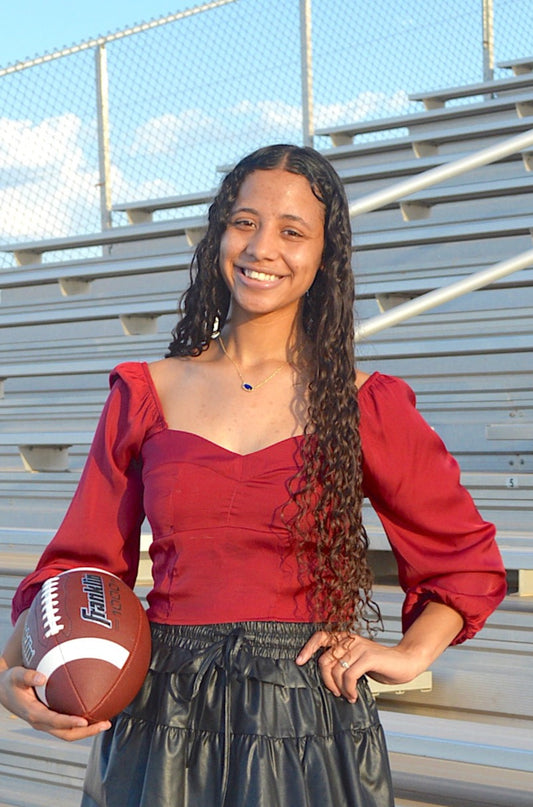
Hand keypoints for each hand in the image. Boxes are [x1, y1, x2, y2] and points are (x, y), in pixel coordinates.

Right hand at [0, 663, 110, 740]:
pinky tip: (95, 714)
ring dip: (87, 730)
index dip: (69, 722)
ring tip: (106, 722)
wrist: (4, 691)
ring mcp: (46, 723)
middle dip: (86, 732)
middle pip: (66, 734)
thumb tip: (43, 678)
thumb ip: (28, 676)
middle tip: (105, 724)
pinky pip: (68, 726)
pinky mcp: (50, 719)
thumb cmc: (11, 682)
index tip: (84, 721)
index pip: (54, 721)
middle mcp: (41, 722)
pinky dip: (82, 724)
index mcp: (33, 714)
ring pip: (69, 733)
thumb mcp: (16, 676)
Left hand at [295, 630, 423, 702]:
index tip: (299, 661)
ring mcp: (359, 647)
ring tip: (348, 695)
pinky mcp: (368, 656)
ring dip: (340, 688)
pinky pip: (349, 675)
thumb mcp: (358, 662)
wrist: (405, 662)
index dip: (308, 648)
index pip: (320, 637)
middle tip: (336, 692)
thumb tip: (325, 677)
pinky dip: (349, 689)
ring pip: (336, 670)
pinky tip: (354, 695)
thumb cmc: (381, 664)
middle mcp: (350, 640)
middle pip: (324, 660)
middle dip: (326, 680)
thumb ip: (343, 663)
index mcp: (346, 639)